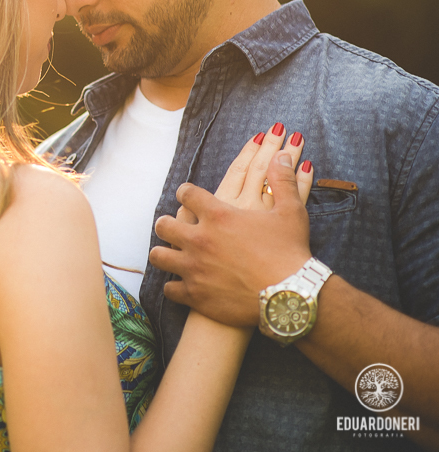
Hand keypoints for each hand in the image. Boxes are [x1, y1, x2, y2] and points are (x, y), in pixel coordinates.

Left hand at [148, 124, 313, 326]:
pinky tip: (180, 284)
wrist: (291, 296)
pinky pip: (170, 288)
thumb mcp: (291, 211)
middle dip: (166, 223)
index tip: (187, 196)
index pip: (186, 194)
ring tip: (171, 253)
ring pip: (159, 255)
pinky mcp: (195, 294)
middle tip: (173, 226)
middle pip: (163, 224)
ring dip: (164, 253)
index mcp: (218, 215)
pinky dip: (174, 286)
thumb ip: (283, 181)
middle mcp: (199, 239)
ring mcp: (193, 268)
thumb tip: (283, 155)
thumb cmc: (291, 252)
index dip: (186, 193)